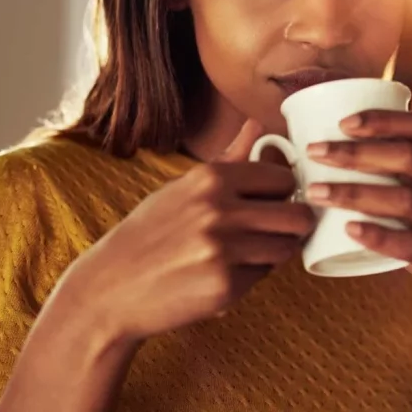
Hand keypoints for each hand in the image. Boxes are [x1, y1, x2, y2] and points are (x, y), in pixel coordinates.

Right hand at [58, 119, 313, 343]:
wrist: (112, 288)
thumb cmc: (151, 234)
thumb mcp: (184, 188)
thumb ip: (229, 159)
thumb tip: (257, 124)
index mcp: (211, 178)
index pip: (284, 179)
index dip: (284, 194)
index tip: (273, 203)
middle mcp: (219, 209)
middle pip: (298, 215)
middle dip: (293, 225)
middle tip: (274, 232)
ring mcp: (223, 249)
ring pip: (286, 248)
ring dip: (273, 252)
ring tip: (245, 253)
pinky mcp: (225, 286)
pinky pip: (263, 276)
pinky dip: (251, 277)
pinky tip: (223, 274)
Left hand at [304, 110, 411, 335]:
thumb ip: (388, 184)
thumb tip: (323, 165)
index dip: (381, 120)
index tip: (342, 123)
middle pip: (408, 159)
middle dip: (357, 152)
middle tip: (315, 152)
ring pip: (407, 201)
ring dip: (356, 193)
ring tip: (316, 192)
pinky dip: (380, 236)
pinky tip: (350, 230)